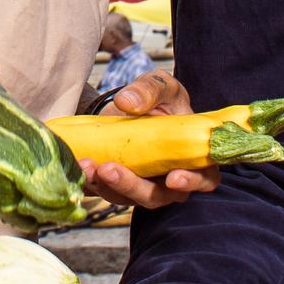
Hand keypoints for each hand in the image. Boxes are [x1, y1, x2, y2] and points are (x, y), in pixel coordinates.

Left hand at [77, 70, 219, 210]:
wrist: (128, 108)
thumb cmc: (158, 100)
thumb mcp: (159, 85)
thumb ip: (150, 89)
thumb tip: (127, 103)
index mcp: (192, 158)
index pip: (204, 179)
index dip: (192, 182)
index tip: (173, 178)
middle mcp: (169, 181)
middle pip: (158, 196)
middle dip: (132, 186)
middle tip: (109, 169)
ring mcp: (142, 187)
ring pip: (127, 198)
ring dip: (106, 185)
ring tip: (87, 164)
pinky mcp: (118, 187)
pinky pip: (105, 191)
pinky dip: (91, 181)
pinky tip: (78, 165)